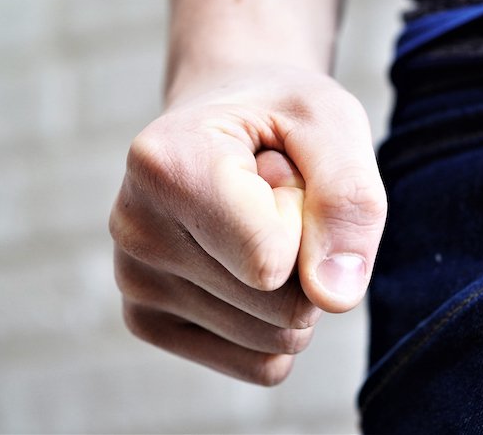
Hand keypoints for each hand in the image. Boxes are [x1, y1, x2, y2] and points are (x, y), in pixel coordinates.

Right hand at [109, 64, 386, 384]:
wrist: (223, 126)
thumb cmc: (281, 118)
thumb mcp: (332, 123)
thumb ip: (348, 199)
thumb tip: (335, 299)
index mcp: (166, 165)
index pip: (273, 260)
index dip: (308, 220)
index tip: (280, 170)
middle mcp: (135, 229)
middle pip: (281, 307)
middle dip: (308, 256)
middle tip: (275, 197)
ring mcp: (134, 283)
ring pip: (276, 340)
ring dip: (296, 287)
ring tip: (258, 222)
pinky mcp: (148, 322)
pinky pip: (260, 364)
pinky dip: (277, 322)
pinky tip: (245, 261)